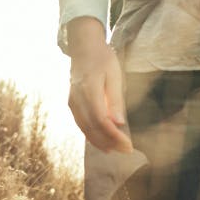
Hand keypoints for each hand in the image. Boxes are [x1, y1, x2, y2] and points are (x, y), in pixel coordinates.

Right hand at [67, 17, 132, 152]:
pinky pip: (81, 123)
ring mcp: (72, 102)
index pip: (101, 120)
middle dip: (109, 142)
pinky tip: (101, 140)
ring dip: (99, 141)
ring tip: (114, 150)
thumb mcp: (115, 75)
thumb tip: (119, 123)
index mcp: (89, 90)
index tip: (128, 144)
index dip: (114, 136)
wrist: (83, 48)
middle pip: (92, 128)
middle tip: (125, 151)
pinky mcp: (72, 103)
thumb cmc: (103, 59)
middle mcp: (77, 99)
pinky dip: (91, 134)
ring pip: (84, 128)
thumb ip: (115, 99)